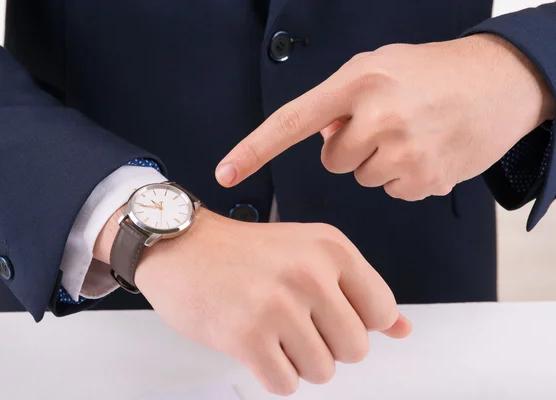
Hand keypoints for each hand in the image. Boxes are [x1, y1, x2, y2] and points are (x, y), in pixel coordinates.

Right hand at [133, 209, 410, 394]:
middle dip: (327, 345)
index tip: (329, 315)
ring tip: (272, 331)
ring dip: (298, 361)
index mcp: (331, 249)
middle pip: (355, 350)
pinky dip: (273, 374)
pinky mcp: (247, 336)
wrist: (181, 247)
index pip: (382, 311)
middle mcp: (310, 274)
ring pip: (322, 372)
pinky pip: (285, 385)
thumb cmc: (244, 252)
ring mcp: (278, 306)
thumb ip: (360, 291)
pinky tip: (256, 345)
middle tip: (295, 323)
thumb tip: (403, 329)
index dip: (356, 323)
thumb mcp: (309, 253)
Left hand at [215, 34, 553, 200]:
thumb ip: (340, 99)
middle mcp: (378, 116)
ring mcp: (404, 150)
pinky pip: (394, 190)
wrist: (498, 82)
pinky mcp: (426, 178)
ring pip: (364, 177)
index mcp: (357, 82)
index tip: (226, 172)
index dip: (254, 150)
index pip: (291, 123)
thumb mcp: (379, 67)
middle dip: (351, 148)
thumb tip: (320, 136)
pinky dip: (406, 176)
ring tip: (412, 133)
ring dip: (381, 161)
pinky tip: (427, 150)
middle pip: (333, 161)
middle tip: (385, 124)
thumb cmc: (432, 72)